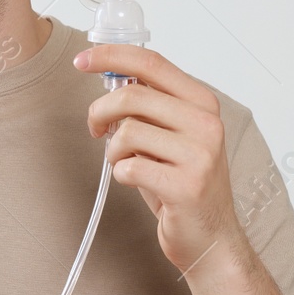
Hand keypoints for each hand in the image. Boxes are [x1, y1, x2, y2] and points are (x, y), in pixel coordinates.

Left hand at [76, 44, 243, 277]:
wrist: (211, 238)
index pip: (151, 63)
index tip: (82, 60)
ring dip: (113, 150)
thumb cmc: (183, 185)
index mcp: (202, 103)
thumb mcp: (170, 136)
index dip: (111, 56)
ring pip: (126, 132)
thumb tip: (109, 77)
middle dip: (99, 112)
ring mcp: (199, 155)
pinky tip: (135, 181)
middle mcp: (206, 124)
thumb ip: (148, 107)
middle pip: (131, 95)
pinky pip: (129, 167)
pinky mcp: (186, 186)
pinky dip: (121, 174)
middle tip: (95, 129)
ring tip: (124, 163)